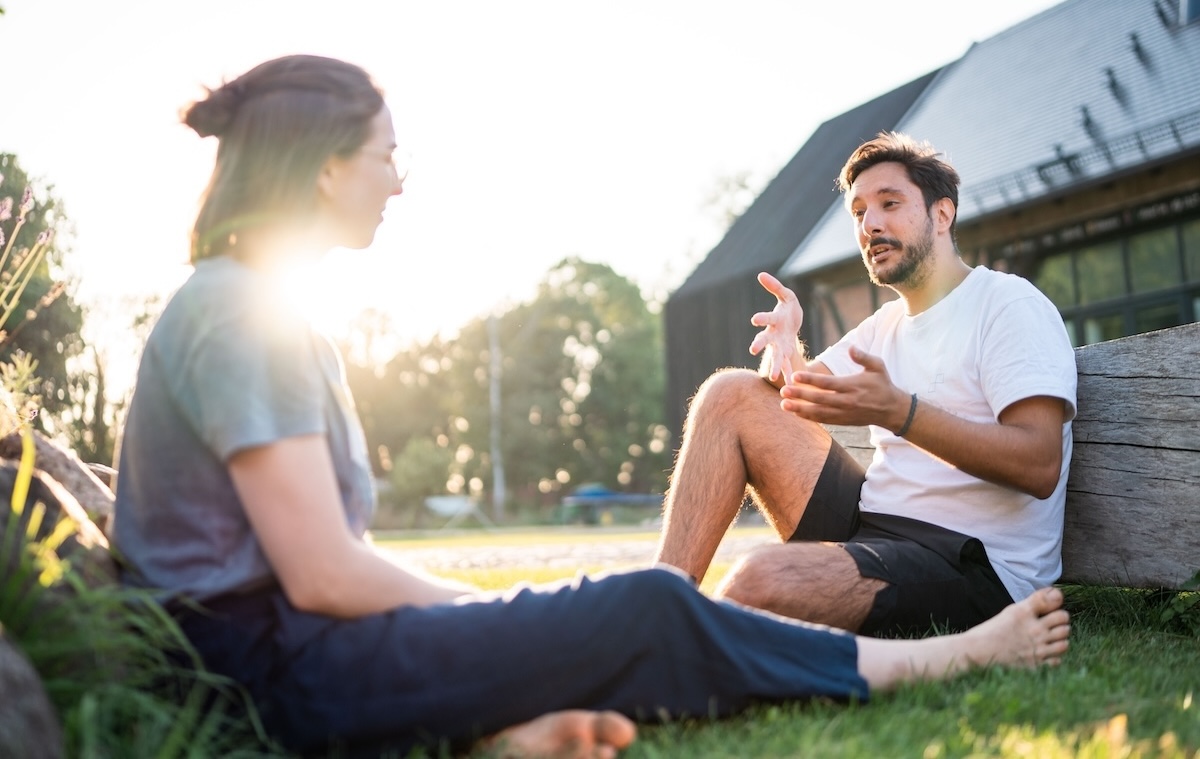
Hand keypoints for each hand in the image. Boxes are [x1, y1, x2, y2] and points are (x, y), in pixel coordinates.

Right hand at [749, 272, 803, 382]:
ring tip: (774, 377)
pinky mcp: (787, 354)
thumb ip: (775, 286)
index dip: (761, 318)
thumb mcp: (786, 295)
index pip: (767, 318)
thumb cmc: (788, 308)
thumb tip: (761, 274)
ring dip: (774, 366)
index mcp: (774, 320)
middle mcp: (773, 335)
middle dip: (760, 344)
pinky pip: (788, 366)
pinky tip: (791, 386)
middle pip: (765, 340)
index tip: (754, 319)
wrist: (793, 324)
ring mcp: (779, 346)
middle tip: (753, 350)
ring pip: (775, 357)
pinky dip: (788, 375)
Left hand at [780, 346, 908, 429]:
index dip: (810, 380)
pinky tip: (796, 413)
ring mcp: (844, 413)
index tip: (795, 376)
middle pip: (820, 399)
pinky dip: (809, 418)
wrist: (892, 409)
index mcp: (853, 386)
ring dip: (800, 409)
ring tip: (783, 405)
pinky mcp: (843, 421)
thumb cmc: (882, 384)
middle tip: (783, 391)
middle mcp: (847, 401)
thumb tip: (851, 347)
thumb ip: (863, 357)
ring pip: (819, 413)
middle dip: (800, 395)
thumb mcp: (878, 366)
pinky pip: (823, 420)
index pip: (828, 383)